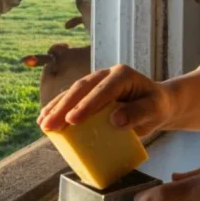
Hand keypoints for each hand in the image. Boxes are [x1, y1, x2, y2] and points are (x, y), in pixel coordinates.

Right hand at [37, 63, 174, 136]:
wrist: (156, 103)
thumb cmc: (156, 106)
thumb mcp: (155, 110)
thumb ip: (139, 113)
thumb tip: (116, 120)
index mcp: (122, 75)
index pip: (103, 89)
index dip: (87, 104)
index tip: (73, 120)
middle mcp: (105, 75)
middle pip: (82, 89)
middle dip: (64, 107)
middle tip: (50, 125)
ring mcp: (96, 82)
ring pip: (72, 92)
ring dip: (56, 107)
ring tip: (43, 124)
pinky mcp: (89, 92)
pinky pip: (71, 99)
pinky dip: (58, 108)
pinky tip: (45, 119)